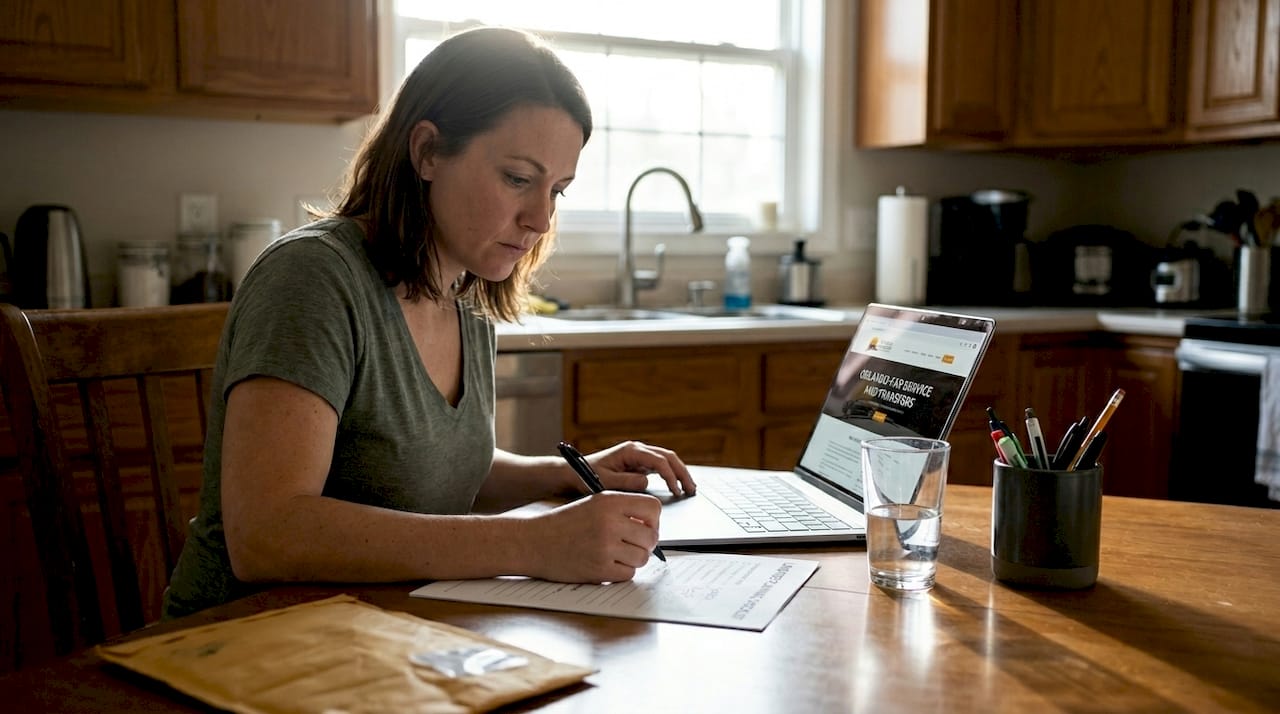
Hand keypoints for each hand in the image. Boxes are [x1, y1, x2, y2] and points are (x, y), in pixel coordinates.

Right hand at [526, 491, 662, 582]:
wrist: (532, 542)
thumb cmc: (564, 524)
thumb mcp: (593, 503)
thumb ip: (623, 510)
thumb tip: (653, 526)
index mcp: (609, 501)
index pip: (653, 508)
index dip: (652, 520)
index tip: (643, 526)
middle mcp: (609, 522)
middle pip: (651, 536)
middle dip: (645, 544)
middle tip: (631, 545)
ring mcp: (605, 547)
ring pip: (642, 558)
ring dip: (633, 559)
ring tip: (615, 554)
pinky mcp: (600, 569)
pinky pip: (628, 574)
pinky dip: (620, 572)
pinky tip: (605, 564)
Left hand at [584, 440, 695, 495]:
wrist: (574, 472)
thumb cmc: (587, 476)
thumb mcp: (604, 482)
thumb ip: (625, 482)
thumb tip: (646, 483)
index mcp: (631, 451)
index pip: (658, 461)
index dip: (670, 476)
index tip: (676, 491)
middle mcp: (637, 449)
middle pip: (668, 457)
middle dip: (682, 473)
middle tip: (691, 490)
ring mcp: (639, 455)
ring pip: (667, 459)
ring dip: (680, 472)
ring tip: (690, 488)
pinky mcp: (639, 463)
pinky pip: (661, 466)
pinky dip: (672, 474)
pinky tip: (678, 485)